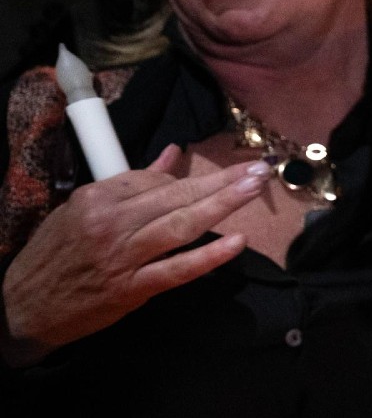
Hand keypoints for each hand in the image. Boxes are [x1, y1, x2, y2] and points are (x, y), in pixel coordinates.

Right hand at [0, 145, 269, 366]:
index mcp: (98, 198)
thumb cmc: (58, 253)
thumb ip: (131, 182)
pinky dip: (208, 256)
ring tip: (255, 189)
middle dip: (223, 181)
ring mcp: (123, 257)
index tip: (227, 172)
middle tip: (260, 170)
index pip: (156, 179)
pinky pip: (177, 269)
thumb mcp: (84, 208)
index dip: (192, 177)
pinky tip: (237, 242)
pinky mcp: (131, 289)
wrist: (23, 305)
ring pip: (181, 225)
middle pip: (177, 196)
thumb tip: (172, 154)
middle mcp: (112, 223)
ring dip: (223, 205)